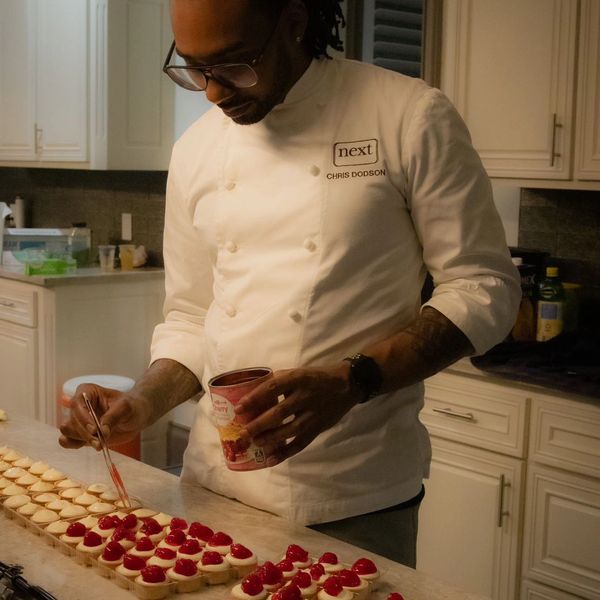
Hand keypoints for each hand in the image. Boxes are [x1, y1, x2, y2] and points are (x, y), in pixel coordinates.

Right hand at [58, 383, 146, 449]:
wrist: (135, 417)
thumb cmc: (131, 406)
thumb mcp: (125, 407)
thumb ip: (113, 417)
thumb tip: (101, 432)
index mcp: (88, 391)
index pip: (77, 403)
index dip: (83, 417)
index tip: (94, 429)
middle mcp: (79, 405)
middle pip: (71, 420)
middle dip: (84, 433)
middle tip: (99, 442)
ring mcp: (78, 420)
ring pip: (67, 431)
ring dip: (81, 439)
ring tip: (99, 444)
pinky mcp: (79, 433)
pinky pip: (67, 440)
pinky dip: (74, 444)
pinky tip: (88, 445)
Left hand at [234, 364, 361, 466]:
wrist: (348, 384)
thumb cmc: (317, 377)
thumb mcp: (299, 372)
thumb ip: (279, 382)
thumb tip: (253, 394)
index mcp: (299, 378)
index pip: (273, 388)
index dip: (254, 398)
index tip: (238, 408)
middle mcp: (306, 396)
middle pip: (279, 413)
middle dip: (259, 424)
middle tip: (243, 433)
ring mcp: (313, 414)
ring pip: (290, 430)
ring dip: (270, 439)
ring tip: (256, 443)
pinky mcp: (318, 428)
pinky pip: (300, 443)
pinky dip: (285, 453)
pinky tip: (270, 459)